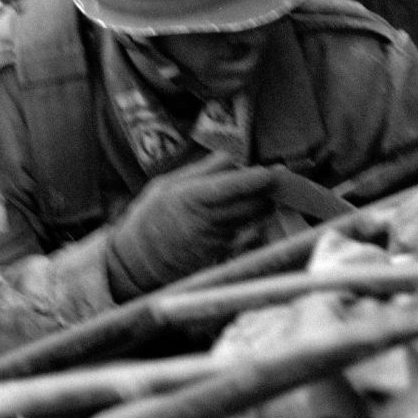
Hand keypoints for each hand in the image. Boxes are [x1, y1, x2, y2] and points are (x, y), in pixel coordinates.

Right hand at [105, 153, 276, 299]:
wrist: (139, 260)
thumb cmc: (151, 217)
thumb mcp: (167, 185)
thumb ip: (201, 171)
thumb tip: (231, 157)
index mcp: (190, 198)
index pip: (230, 187)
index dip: (255, 180)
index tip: (273, 172)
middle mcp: (205, 220)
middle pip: (250, 205)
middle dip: (267, 193)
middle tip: (279, 180)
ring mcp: (214, 241)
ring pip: (249, 220)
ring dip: (260, 208)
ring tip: (262, 196)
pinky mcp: (219, 255)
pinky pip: (241, 235)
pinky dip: (245, 225)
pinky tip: (235, 219)